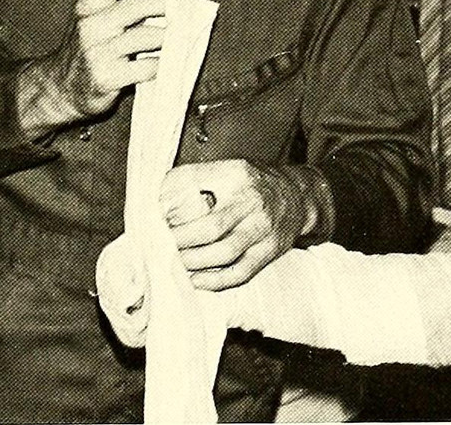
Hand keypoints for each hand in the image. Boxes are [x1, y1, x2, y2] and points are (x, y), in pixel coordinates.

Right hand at [17, 0, 169, 139]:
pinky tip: (162, 64)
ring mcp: (97, 52)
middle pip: (140, 5)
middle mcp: (90, 25)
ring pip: (150, 37)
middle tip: (183, 13)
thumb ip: (124, 6)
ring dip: (169, 39)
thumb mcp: (96, 20)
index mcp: (88, 5)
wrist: (61, 89)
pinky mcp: (107, 78)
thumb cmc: (90, 48)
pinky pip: (149, 66)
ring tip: (175, 41)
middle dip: (167, 7)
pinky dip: (162, 65)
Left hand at [160, 159, 315, 289]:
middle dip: (179, 240)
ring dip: (192, 262)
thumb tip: (156, 198)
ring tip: (172, 262)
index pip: (194, 182)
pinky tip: (194, 280)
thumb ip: (195, 178)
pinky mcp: (268, 252)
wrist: (297, 198)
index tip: (153, 214)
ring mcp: (263, 229)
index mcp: (237, 174)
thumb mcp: (228, 168)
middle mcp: (252, 201)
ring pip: (223, 253)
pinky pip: (238, 273)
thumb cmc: (254, 184)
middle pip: (210, 227)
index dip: (169, 200)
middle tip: (159, 244)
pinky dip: (213, 281)